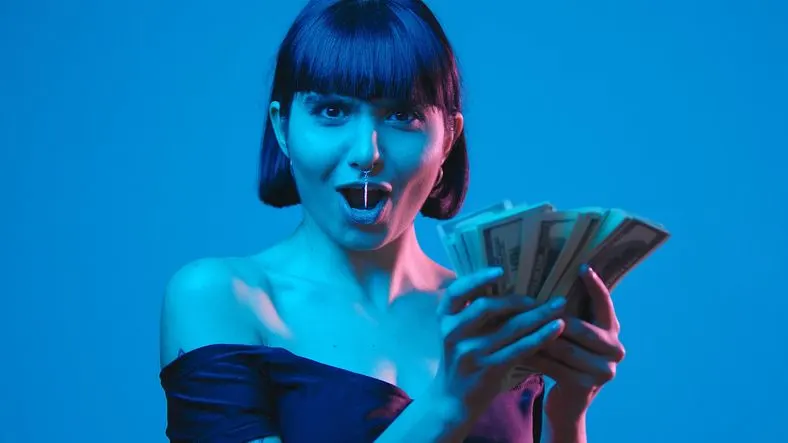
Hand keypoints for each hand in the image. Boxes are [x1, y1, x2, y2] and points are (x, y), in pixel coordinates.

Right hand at [431, 267, 567, 417]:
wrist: (452, 400)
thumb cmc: (461, 360)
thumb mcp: (456, 334)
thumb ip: (472, 313)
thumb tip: (506, 284)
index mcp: (445, 319)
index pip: (456, 292)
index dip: (477, 279)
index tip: (501, 270)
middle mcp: (453, 333)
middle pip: (487, 307)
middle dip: (518, 299)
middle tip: (544, 295)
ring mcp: (470, 352)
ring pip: (509, 328)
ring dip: (538, 315)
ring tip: (559, 306)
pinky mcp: (488, 369)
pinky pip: (519, 349)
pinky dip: (540, 337)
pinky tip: (556, 329)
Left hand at [526, 265, 625, 419]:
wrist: (569, 403)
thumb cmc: (566, 360)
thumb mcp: (573, 336)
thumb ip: (570, 314)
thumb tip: (550, 278)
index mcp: (613, 331)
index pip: (605, 304)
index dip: (595, 286)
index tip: (582, 267)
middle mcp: (615, 350)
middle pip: (581, 328)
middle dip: (553, 319)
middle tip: (529, 306)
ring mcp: (604, 371)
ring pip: (565, 348)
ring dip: (539, 337)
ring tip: (516, 325)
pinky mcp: (586, 386)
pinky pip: (555, 366)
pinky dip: (535, 357)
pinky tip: (516, 350)